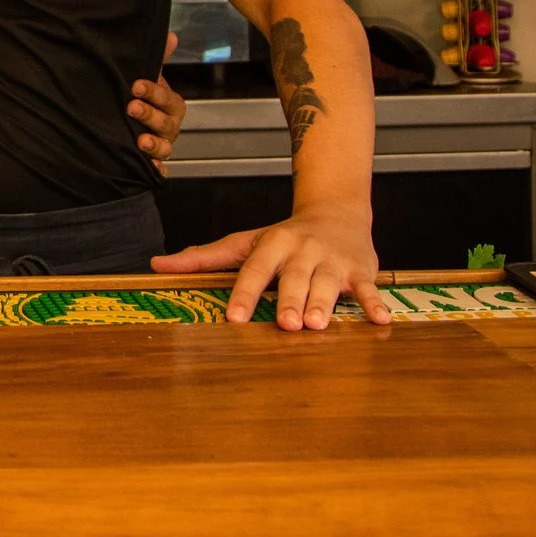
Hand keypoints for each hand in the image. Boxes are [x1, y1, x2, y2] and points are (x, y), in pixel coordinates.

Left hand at [129, 33, 184, 170]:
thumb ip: (158, 57)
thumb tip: (171, 36)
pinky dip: (156, 171)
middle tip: (131, 107)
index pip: (168, 99)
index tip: (136, 85)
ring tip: (140, 141)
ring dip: (154, 145)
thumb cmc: (138, 94)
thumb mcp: (146, 74)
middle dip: (150, 115)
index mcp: (170, 105)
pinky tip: (150, 170)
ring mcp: (161, 145)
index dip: (154, 92)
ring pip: (164, 147)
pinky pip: (159, 170)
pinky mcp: (151, 161)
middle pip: (167, 124)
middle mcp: (169, 127)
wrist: (124, 115)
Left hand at [150, 208, 387, 330]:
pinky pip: (368, 288)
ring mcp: (333, 261)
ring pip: (327, 283)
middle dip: (289, 300)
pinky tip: (380, 321)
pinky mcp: (361, 270)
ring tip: (316, 325)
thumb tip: (155, 265)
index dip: (244, 293)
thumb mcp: (246, 242)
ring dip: (323, 303)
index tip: (233, 318)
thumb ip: (204, 257)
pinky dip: (374, 304)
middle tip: (285, 324)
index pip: (254, 269)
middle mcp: (303, 250)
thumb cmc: (285, 237)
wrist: (338, 211)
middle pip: (293, 278)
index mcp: (273, 244)